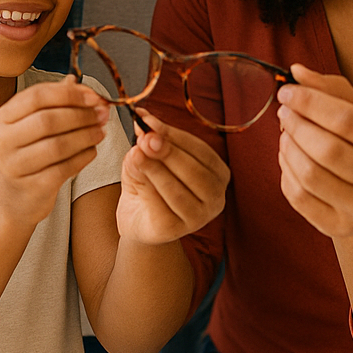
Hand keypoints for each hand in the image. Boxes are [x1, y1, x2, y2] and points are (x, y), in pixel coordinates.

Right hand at [0, 75, 107, 228]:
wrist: (9, 199)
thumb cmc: (25, 154)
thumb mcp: (30, 124)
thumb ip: (53, 102)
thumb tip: (77, 81)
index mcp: (4, 116)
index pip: (38, 96)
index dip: (70, 94)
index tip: (95, 96)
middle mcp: (4, 139)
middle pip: (48, 120)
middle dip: (82, 115)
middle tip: (103, 114)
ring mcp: (15, 165)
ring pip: (58, 145)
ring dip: (86, 136)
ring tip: (100, 132)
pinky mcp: (30, 187)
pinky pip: (64, 169)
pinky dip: (83, 158)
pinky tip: (92, 151)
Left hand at [116, 110, 230, 245]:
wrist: (138, 219)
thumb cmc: (150, 185)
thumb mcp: (150, 158)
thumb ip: (149, 144)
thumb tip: (144, 128)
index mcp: (217, 174)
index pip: (201, 151)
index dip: (175, 135)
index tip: (151, 122)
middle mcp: (215, 197)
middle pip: (194, 171)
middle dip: (168, 152)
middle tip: (146, 139)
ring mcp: (198, 217)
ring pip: (178, 191)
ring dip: (156, 170)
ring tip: (137, 154)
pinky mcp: (176, 230)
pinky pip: (162, 207)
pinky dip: (148, 189)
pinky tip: (136, 177)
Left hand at [275, 65, 352, 239]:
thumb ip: (332, 89)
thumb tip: (296, 71)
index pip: (348, 120)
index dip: (311, 102)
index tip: (287, 92)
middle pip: (328, 148)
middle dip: (296, 124)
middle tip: (283, 112)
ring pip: (310, 174)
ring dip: (287, 147)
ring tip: (285, 133)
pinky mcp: (338, 227)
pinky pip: (299, 197)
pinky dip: (285, 171)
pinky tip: (288, 157)